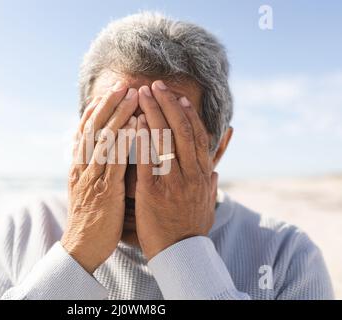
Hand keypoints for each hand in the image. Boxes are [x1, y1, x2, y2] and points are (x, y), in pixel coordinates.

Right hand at [61, 81, 137, 272]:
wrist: (82, 246)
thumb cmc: (90, 217)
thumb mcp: (85, 188)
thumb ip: (91, 168)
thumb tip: (99, 152)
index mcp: (78, 166)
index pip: (85, 131)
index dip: (96, 110)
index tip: (107, 92)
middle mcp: (82, 167)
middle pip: (93, 128)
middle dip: (108, 104)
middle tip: (122, 84)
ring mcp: (92, 177)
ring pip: (104, 139)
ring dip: (118, 114)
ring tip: (132, 96)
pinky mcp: (104, 190)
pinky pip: (114, 161)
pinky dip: (124, 140)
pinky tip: (135, 125)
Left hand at [135, 81, 217, 259]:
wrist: (180, 253)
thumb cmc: (190, 228)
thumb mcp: (207, 204)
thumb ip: (209, 185)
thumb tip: (213, 170)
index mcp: (202, 174)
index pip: (197, 136)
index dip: (188, 114)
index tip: (180, 97)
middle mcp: (191, 172)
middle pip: (181, 129)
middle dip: (168, 103)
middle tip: (156, 85)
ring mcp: (173, 180)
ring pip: (164, 138)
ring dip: (152, 112)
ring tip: (141, 93)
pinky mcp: (153, 189)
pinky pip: (147, 158)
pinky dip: (142, 137)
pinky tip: (133, 121)